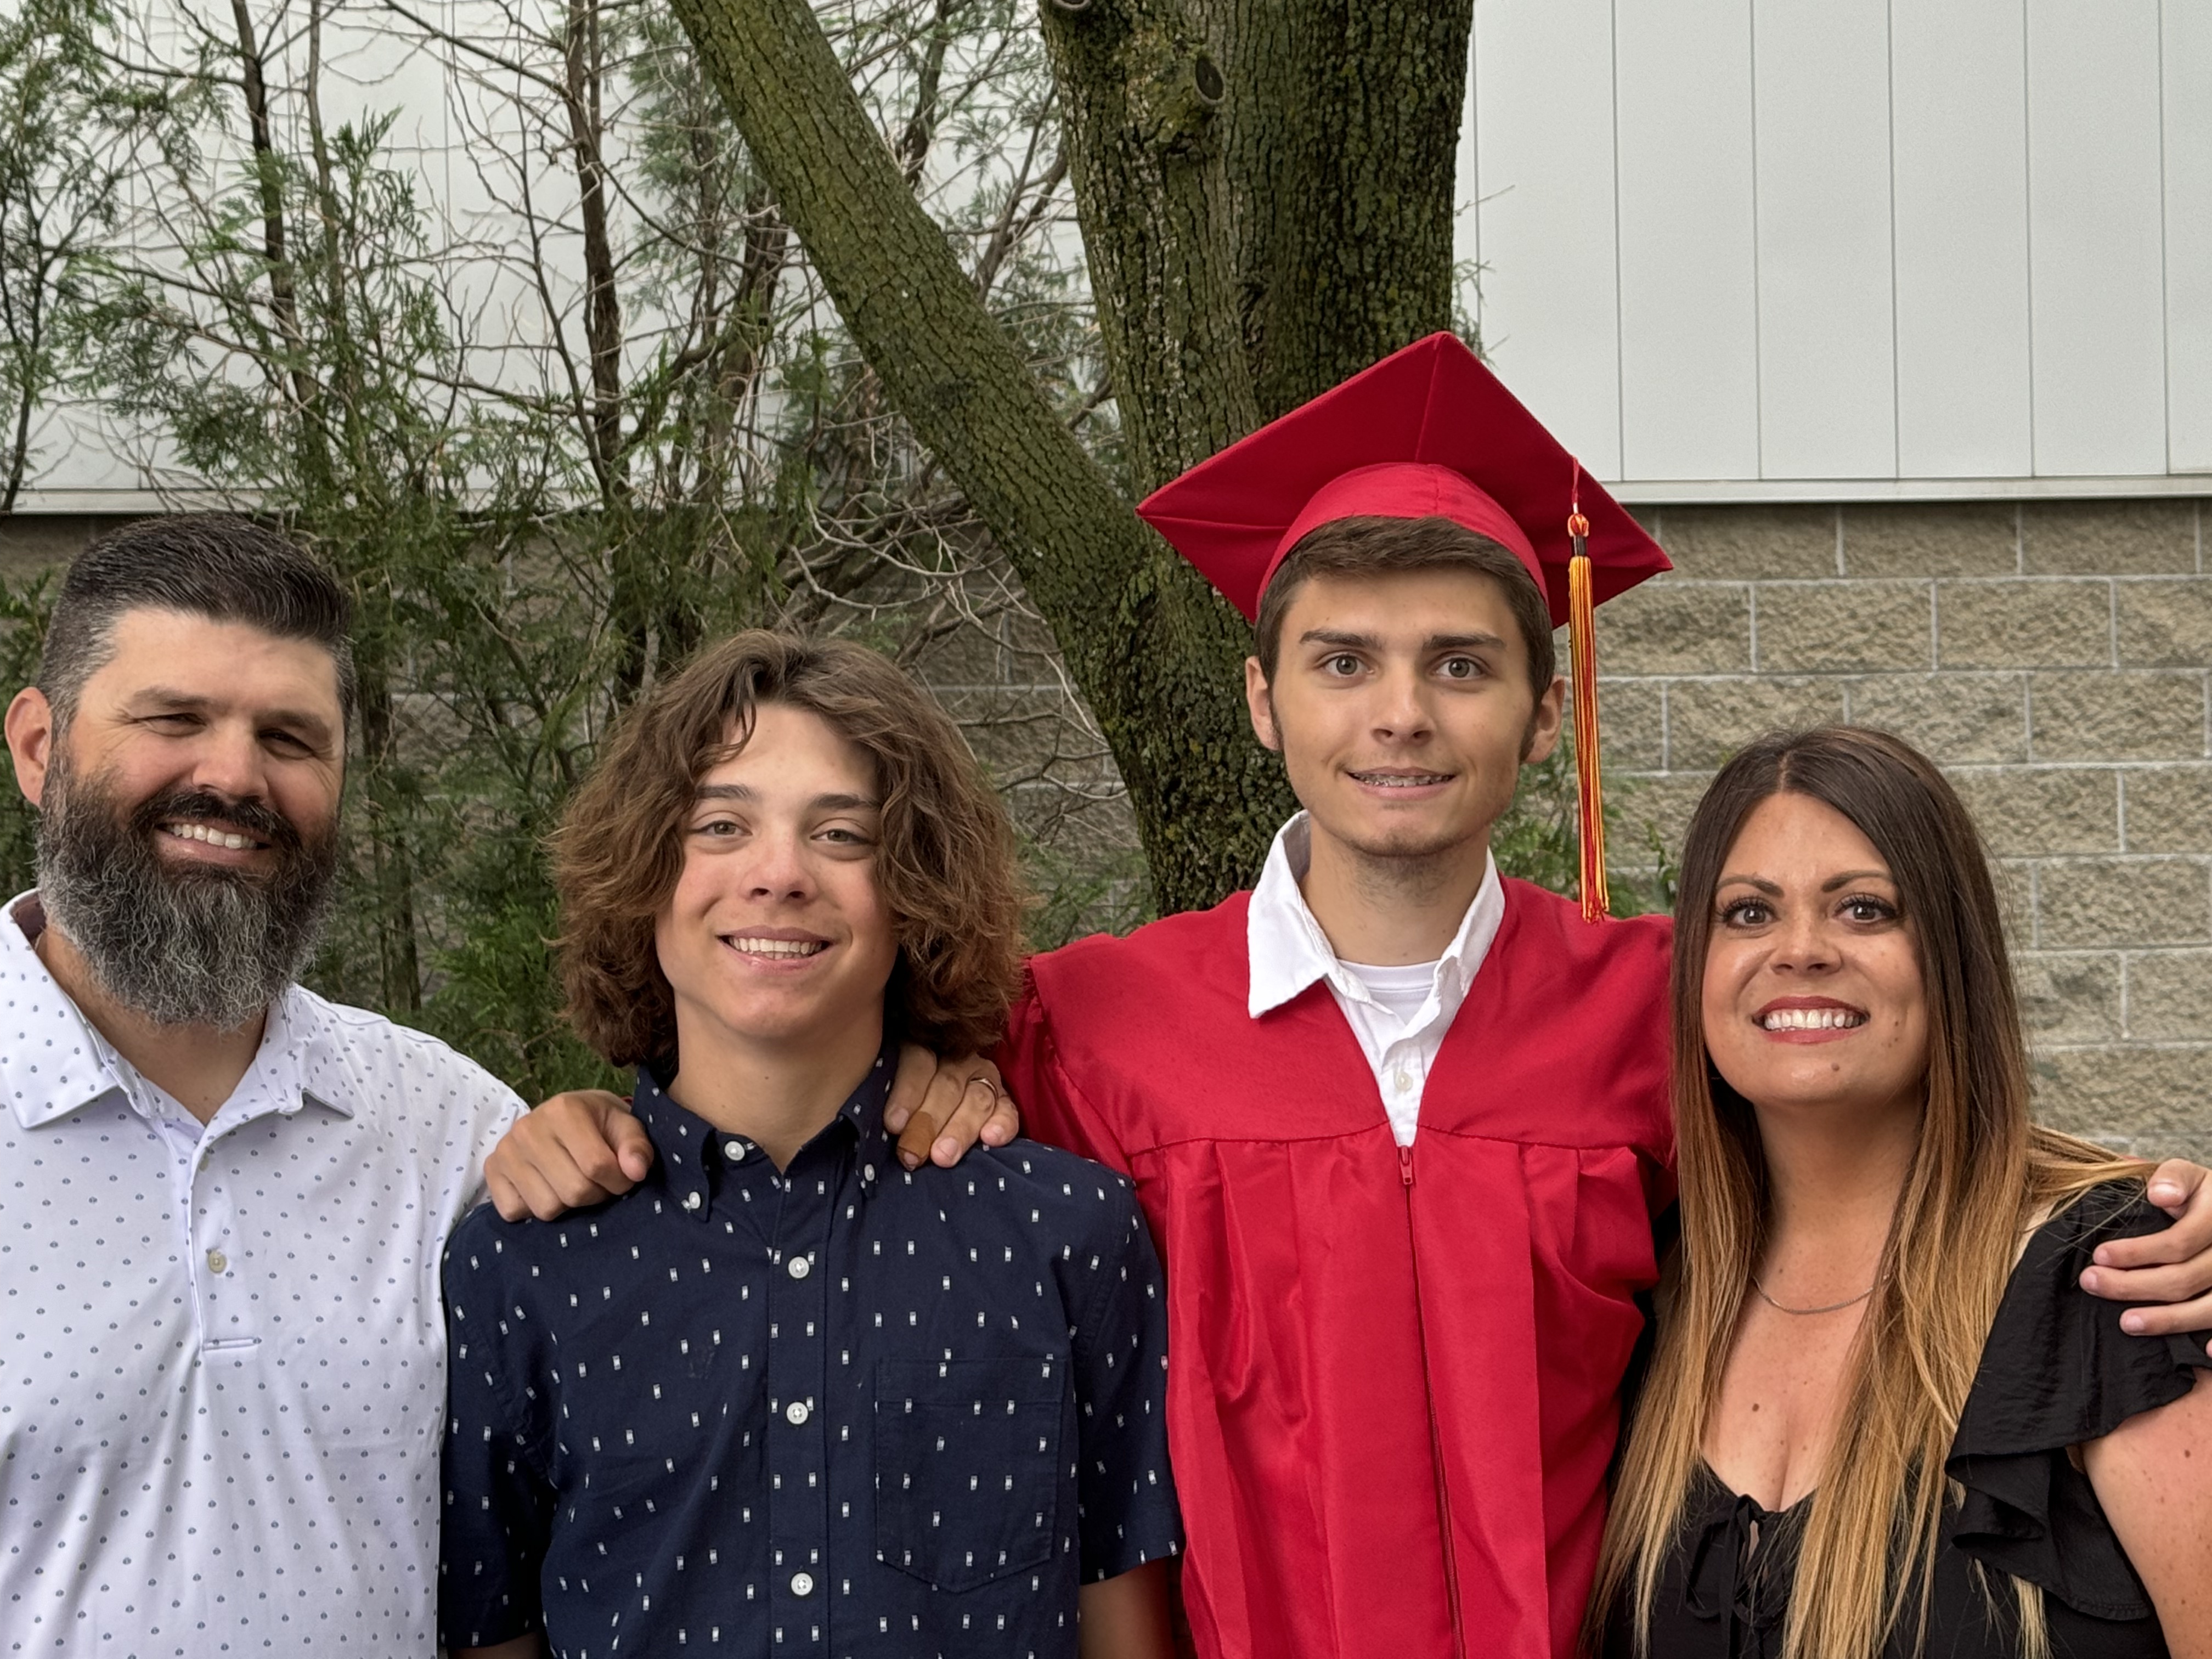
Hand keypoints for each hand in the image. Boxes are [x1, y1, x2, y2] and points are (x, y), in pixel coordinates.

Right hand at [485, 1089, 655, 1221]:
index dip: (619, 1181)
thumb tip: (636, 1171)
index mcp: (563, 1110)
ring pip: (545, 1208)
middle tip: (599, 1182)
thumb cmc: (599, 1123)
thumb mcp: (625, 1127)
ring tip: (574, 1183)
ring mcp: (505, 1151)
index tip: (625, 1177)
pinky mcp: (491, 1172)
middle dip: (596, 1195)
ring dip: (568, 1206)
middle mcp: (527, 1128)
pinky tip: (547, 1187)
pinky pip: (514, 1212)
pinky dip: (534, 1209)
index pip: (597, 1165)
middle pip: (573, 1191)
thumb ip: (636, 1146)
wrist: (565, 1117)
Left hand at [881, 1043, 1019, 1170]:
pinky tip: (991, 1139)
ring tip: (943, 1156)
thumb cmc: (904, 1108)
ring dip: (960, 1130)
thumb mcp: (893, 1095)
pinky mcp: (1004, 1099)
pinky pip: (1008, 1110)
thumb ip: (890, 1105)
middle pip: (947, 1084)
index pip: (918, 1061)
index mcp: (923, 1047)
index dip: (907, 1092)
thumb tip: (883, 1128)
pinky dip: (1002, 1125)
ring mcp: (984, 1076)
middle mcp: (957, 1058)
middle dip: (929, 1121)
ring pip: (976, 1099)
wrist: (935, 1112)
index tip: (894, 1124)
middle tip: (913, 1153)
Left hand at [2079, 1160, 2211, 1349]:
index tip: (2099, 1255)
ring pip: (2209, 1309)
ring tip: (2126, 1323)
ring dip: (2167, 1320)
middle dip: (2134, 1285)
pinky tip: (2201, 1353)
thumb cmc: (2198, 1193)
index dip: (2137, 1253)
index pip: (2178, 1242)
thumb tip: (2159, 1195)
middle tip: (2093, 1283)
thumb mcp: (2186, 1175)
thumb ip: (2172, 1178)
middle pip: (2185, 1278)